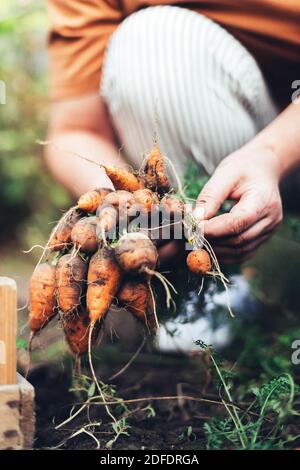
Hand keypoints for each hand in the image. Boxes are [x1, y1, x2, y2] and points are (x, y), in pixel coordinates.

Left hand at [195, 145, 282, 262]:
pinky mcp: (262, 238)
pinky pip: (242, 253)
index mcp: (264, 200)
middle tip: (189, 234)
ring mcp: (269, 231)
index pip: (237, 222)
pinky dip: (224, 253)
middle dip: (211, 240)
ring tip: (196, 239)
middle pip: (238, 240)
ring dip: (215, 249)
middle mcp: (271, 219)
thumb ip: (210, 196)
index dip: (213, 229)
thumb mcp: (226, 173)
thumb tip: (195, 219)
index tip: (192, 227)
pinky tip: (208, 244)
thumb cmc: (243, 167)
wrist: (263, 168)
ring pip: (239, 251)